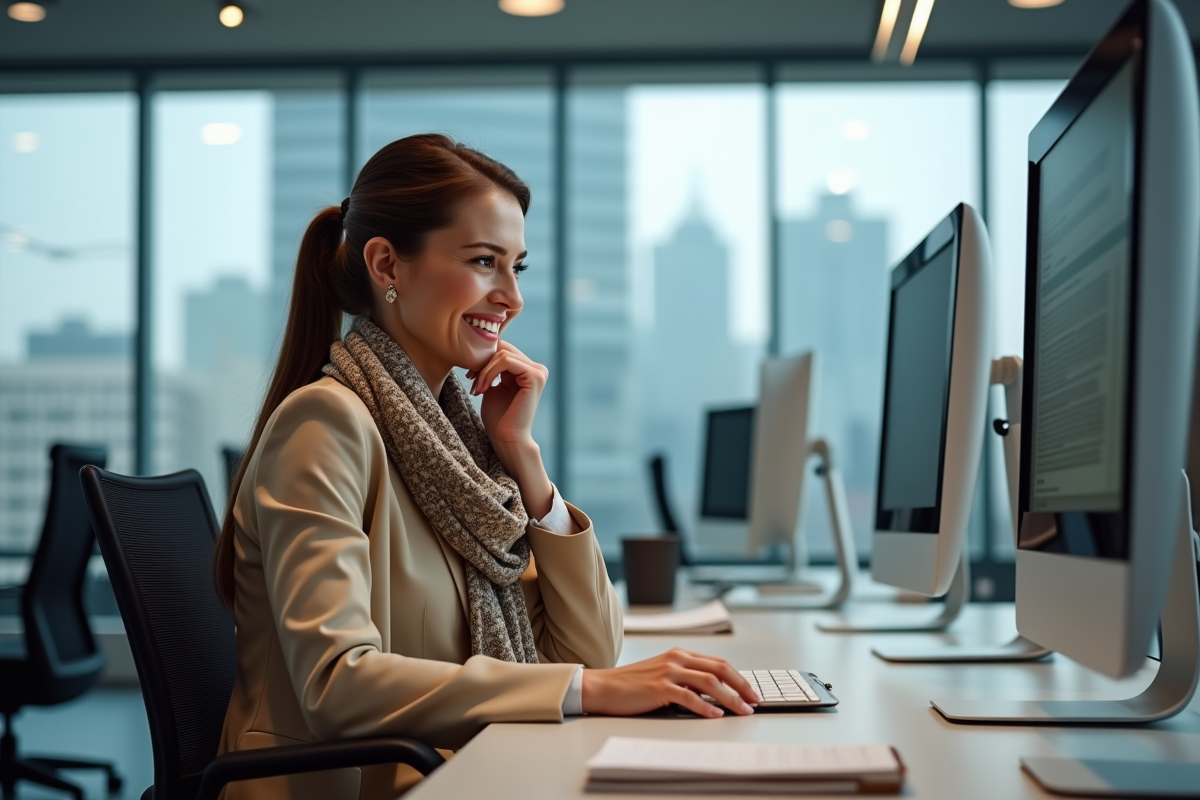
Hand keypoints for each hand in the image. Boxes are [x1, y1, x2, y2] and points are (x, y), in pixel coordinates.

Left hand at [467, 341, 552, 517]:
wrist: (506, 438)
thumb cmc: (498, 417)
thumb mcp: (492, 385)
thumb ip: (492, 367)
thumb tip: (484, 347)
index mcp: (529, 370)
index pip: (503, 348)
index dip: (484, 358)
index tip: (470, 376)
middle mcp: (537, 369)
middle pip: (503, 347)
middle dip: (483, 363)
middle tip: (471, 381)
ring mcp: (538, 371)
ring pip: (502, 353)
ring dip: (484, 370)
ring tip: (477, 388)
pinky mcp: (534, 376)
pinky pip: (505, 361)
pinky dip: (489, 372)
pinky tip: (483, 388)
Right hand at [580, 648, 757, 717]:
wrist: (604, 687)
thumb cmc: (632, 684)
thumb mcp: (662, 674)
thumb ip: (685, 678)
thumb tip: (713, 694)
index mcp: (679, 654)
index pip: (718, 662)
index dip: (738, 677)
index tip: (750, 691)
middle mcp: (677, 659)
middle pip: (720, 669)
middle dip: (741, 686)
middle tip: (754, 700)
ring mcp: (668, 672)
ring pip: (709, 682)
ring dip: (730, 698)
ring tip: (742, 710)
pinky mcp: (660, 687)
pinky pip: (689, 697)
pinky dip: (706, 706)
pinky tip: (716, 715)